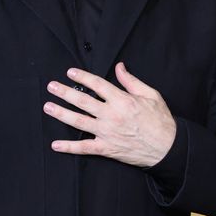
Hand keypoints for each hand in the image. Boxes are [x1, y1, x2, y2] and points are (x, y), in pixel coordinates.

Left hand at [43, 62, 176, 167]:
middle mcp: (112, 115)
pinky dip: (69, 147)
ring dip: (61, 114)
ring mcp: (107, 133)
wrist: (167, 148)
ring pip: (79, 122)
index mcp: (122, 100)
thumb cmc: (161, 120)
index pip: (98, 85)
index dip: (83, 77)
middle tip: (51, 86)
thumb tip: (119, 67)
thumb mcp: (151, 95)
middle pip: (83, 101)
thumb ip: (131, 81)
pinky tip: (55, 144)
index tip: (70, 72)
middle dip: (65, 93)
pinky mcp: (107, 149)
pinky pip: (84, 148)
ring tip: (48, 107)